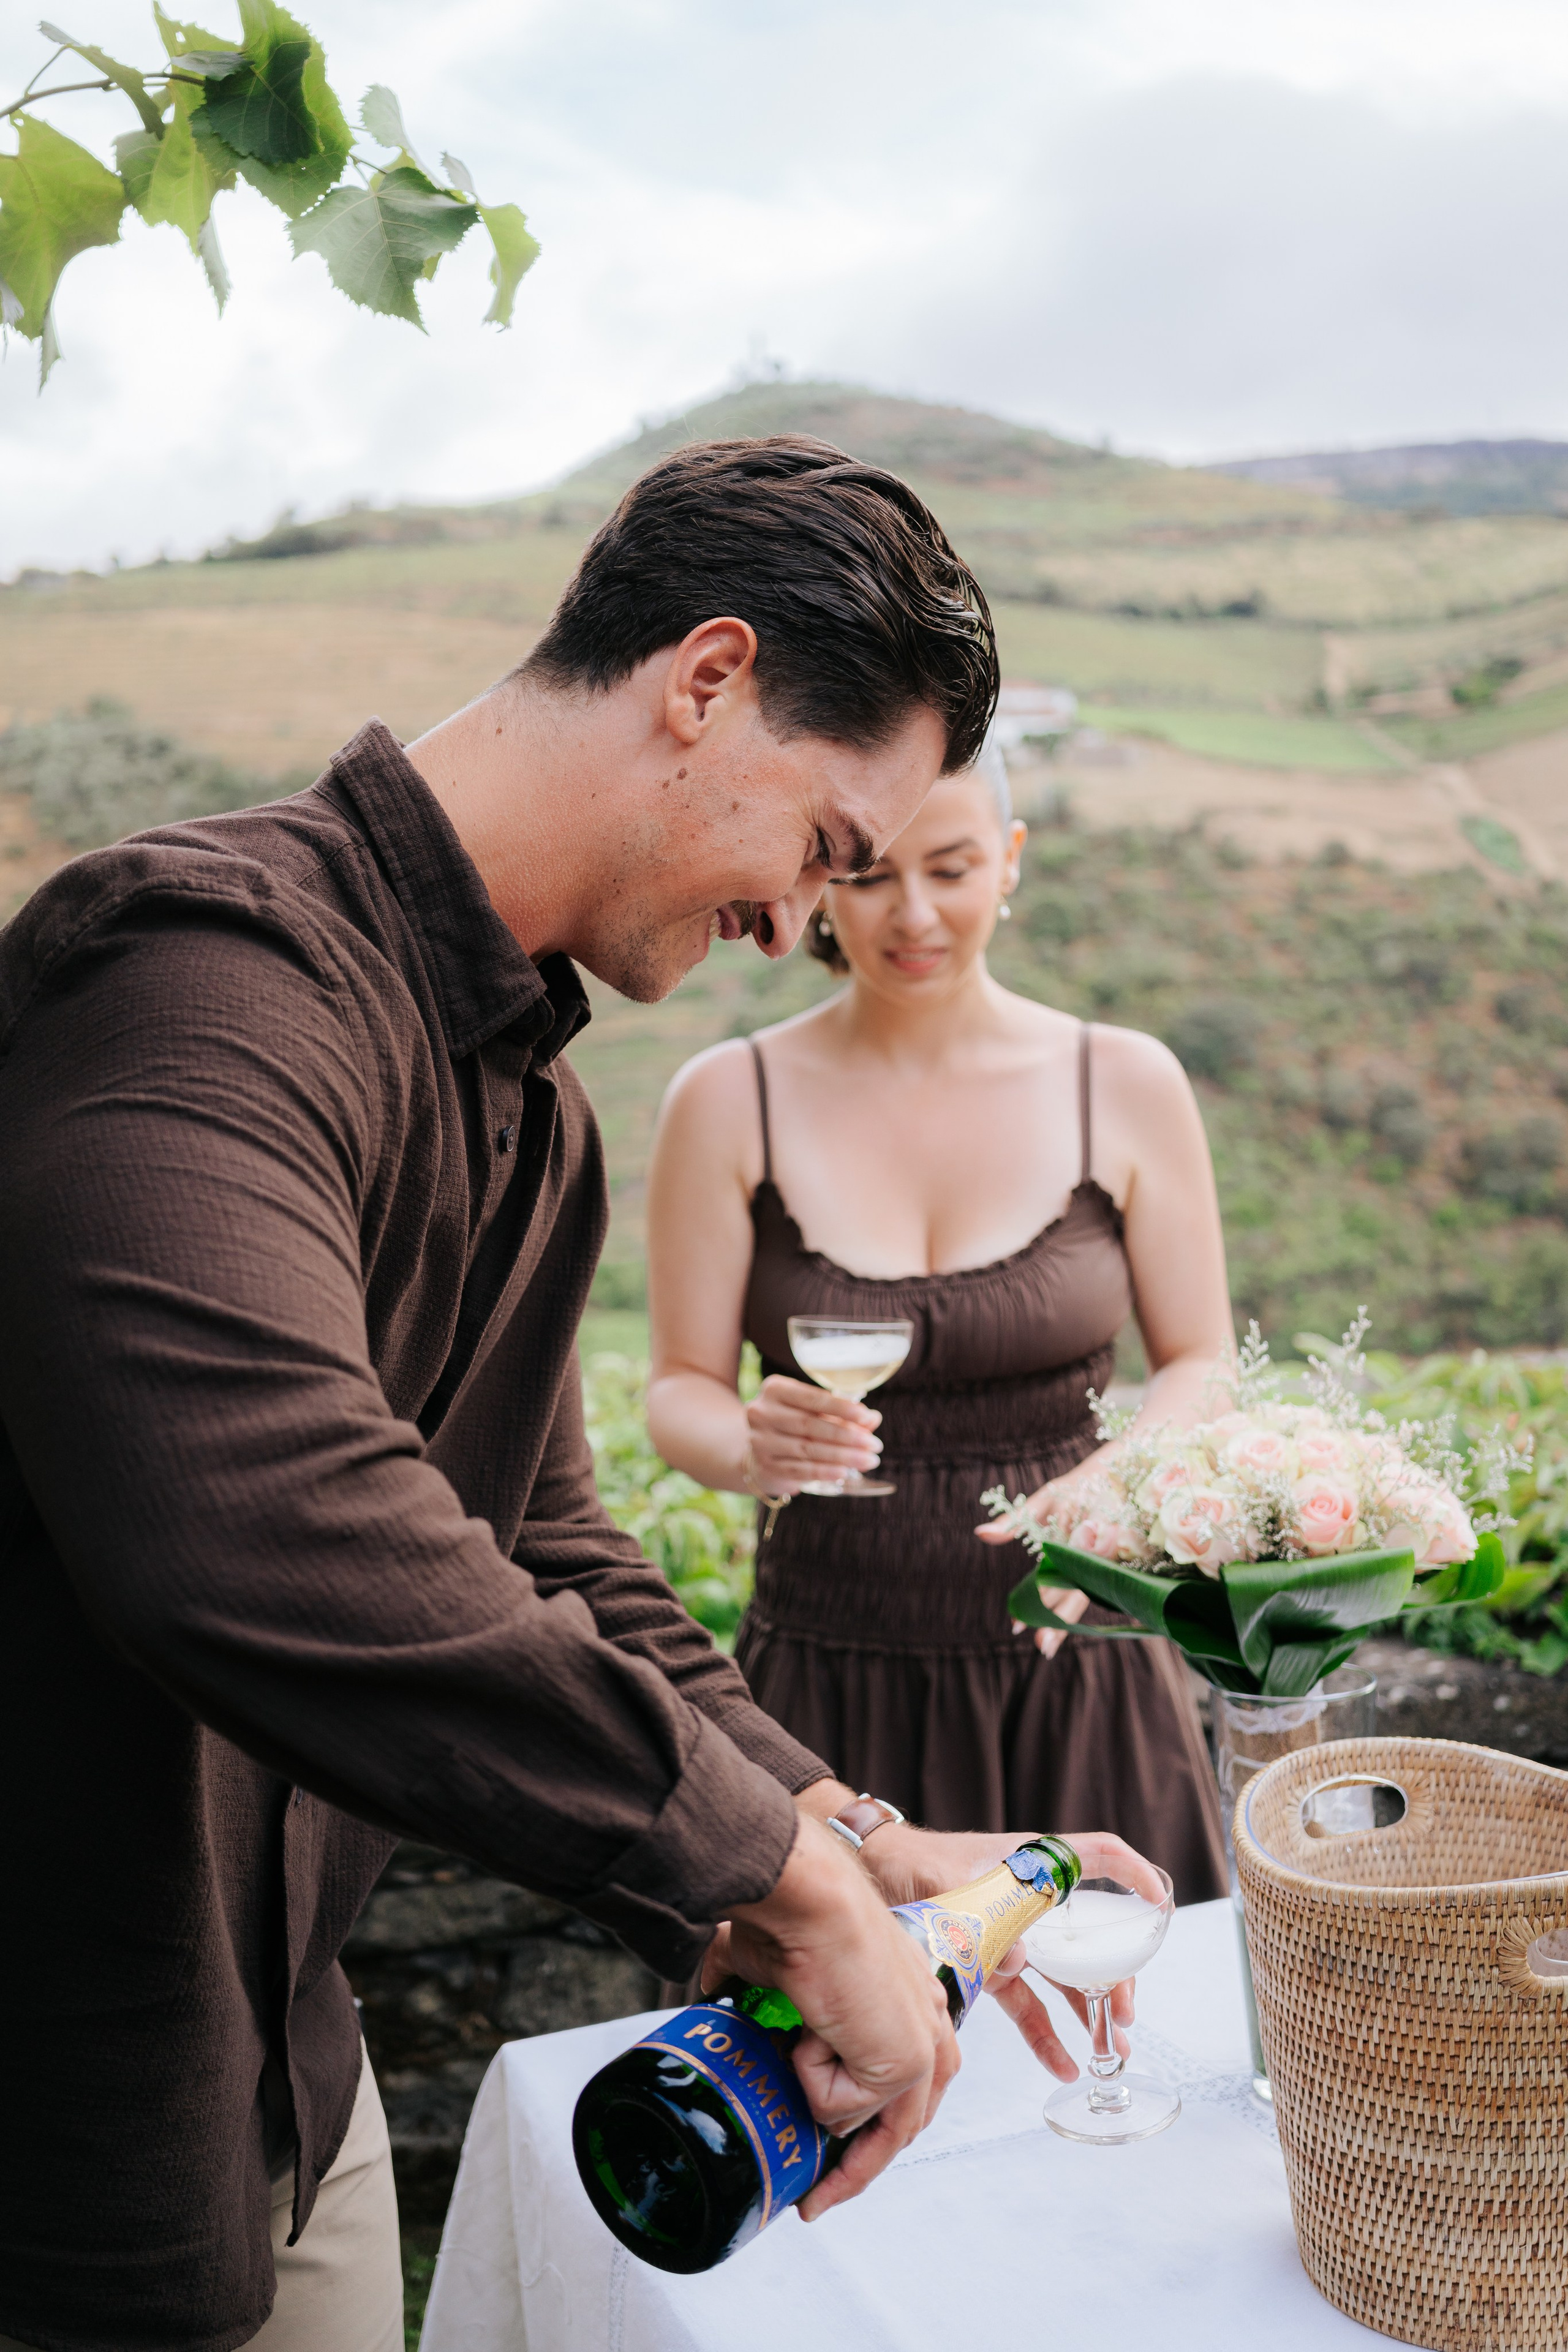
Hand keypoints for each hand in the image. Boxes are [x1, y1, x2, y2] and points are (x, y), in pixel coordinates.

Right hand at [715, 1812, 959, 2221]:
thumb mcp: (777, 1959)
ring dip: (827, 2128)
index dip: (872, 2123)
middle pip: (906, 2120)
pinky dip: (811, 2077)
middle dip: (860, 2164)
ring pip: (877, 2125)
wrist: (810, 1901)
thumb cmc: (796, 1912)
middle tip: (817, 2195)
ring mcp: (923, 2042)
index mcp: (910, 1995)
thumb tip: (711, 1982)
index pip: (907, 2082)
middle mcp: (929, 2019)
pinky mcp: (906, 2062)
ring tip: (800, 2143)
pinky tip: (807, 2032)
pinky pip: (842, 2105)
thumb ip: (750, 1977)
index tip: (832, 2150)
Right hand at [744, 1374, 881, 1496]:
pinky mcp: (764, 1465)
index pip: (813, 1398)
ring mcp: (760, 1441)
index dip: (841, 1408)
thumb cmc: (794, 1423)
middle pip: (810, 1425)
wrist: (761, 1450)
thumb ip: (842, 1414)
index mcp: (775, 1389)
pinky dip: (824, 1472)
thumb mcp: (814, 1411)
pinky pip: (799, 1470)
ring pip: (807, 1449)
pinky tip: (844, 1472)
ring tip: (867, 1460)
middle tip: (874, 1444)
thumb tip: (873, 1418)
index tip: (866, 1417)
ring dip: (842, 1456)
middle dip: (847, 1436)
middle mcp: (761, 1413)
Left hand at [855, 1821, 1161, 2079]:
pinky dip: (1046, 2034)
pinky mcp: (992, 1964)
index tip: (1159, 1901)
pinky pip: (1028, 2003)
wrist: (872, 1876)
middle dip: (1117, 1976)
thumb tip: (1019, 1961)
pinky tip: (1063, 2063)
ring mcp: (1014, 1934)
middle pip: (1092, 1934)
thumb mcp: (947, 1883)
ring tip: (1112, 2049)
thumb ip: (981, 1921)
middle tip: (1126, 2016)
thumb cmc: (910, 1862)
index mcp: (1031, 1864)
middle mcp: (1031, 1899)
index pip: (1098, 1856)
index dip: (1133, 1872)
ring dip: (1091, 2012)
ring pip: (1066, 1975)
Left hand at [974, 1467, 1100, 1654]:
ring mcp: (1109, 1559)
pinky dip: (1074, 1609)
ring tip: (1046, 1646)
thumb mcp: (1042, 1500)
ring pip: (1085, 1596)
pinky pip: (1093, 1592)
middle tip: (1038, 1645)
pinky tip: (1061, 1630)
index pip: (1053, 1574)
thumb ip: (1012, 1521)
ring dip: (1066, 1622)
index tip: (1017, 1624)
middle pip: (1074, 1591)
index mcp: (1076, 1532)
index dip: (1036, 1599)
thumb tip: (979, 1534)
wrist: (1118, 1477)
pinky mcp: (1114, 1566)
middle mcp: (1096, 1549)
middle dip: (1056, 1620)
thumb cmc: (1074, 1489)